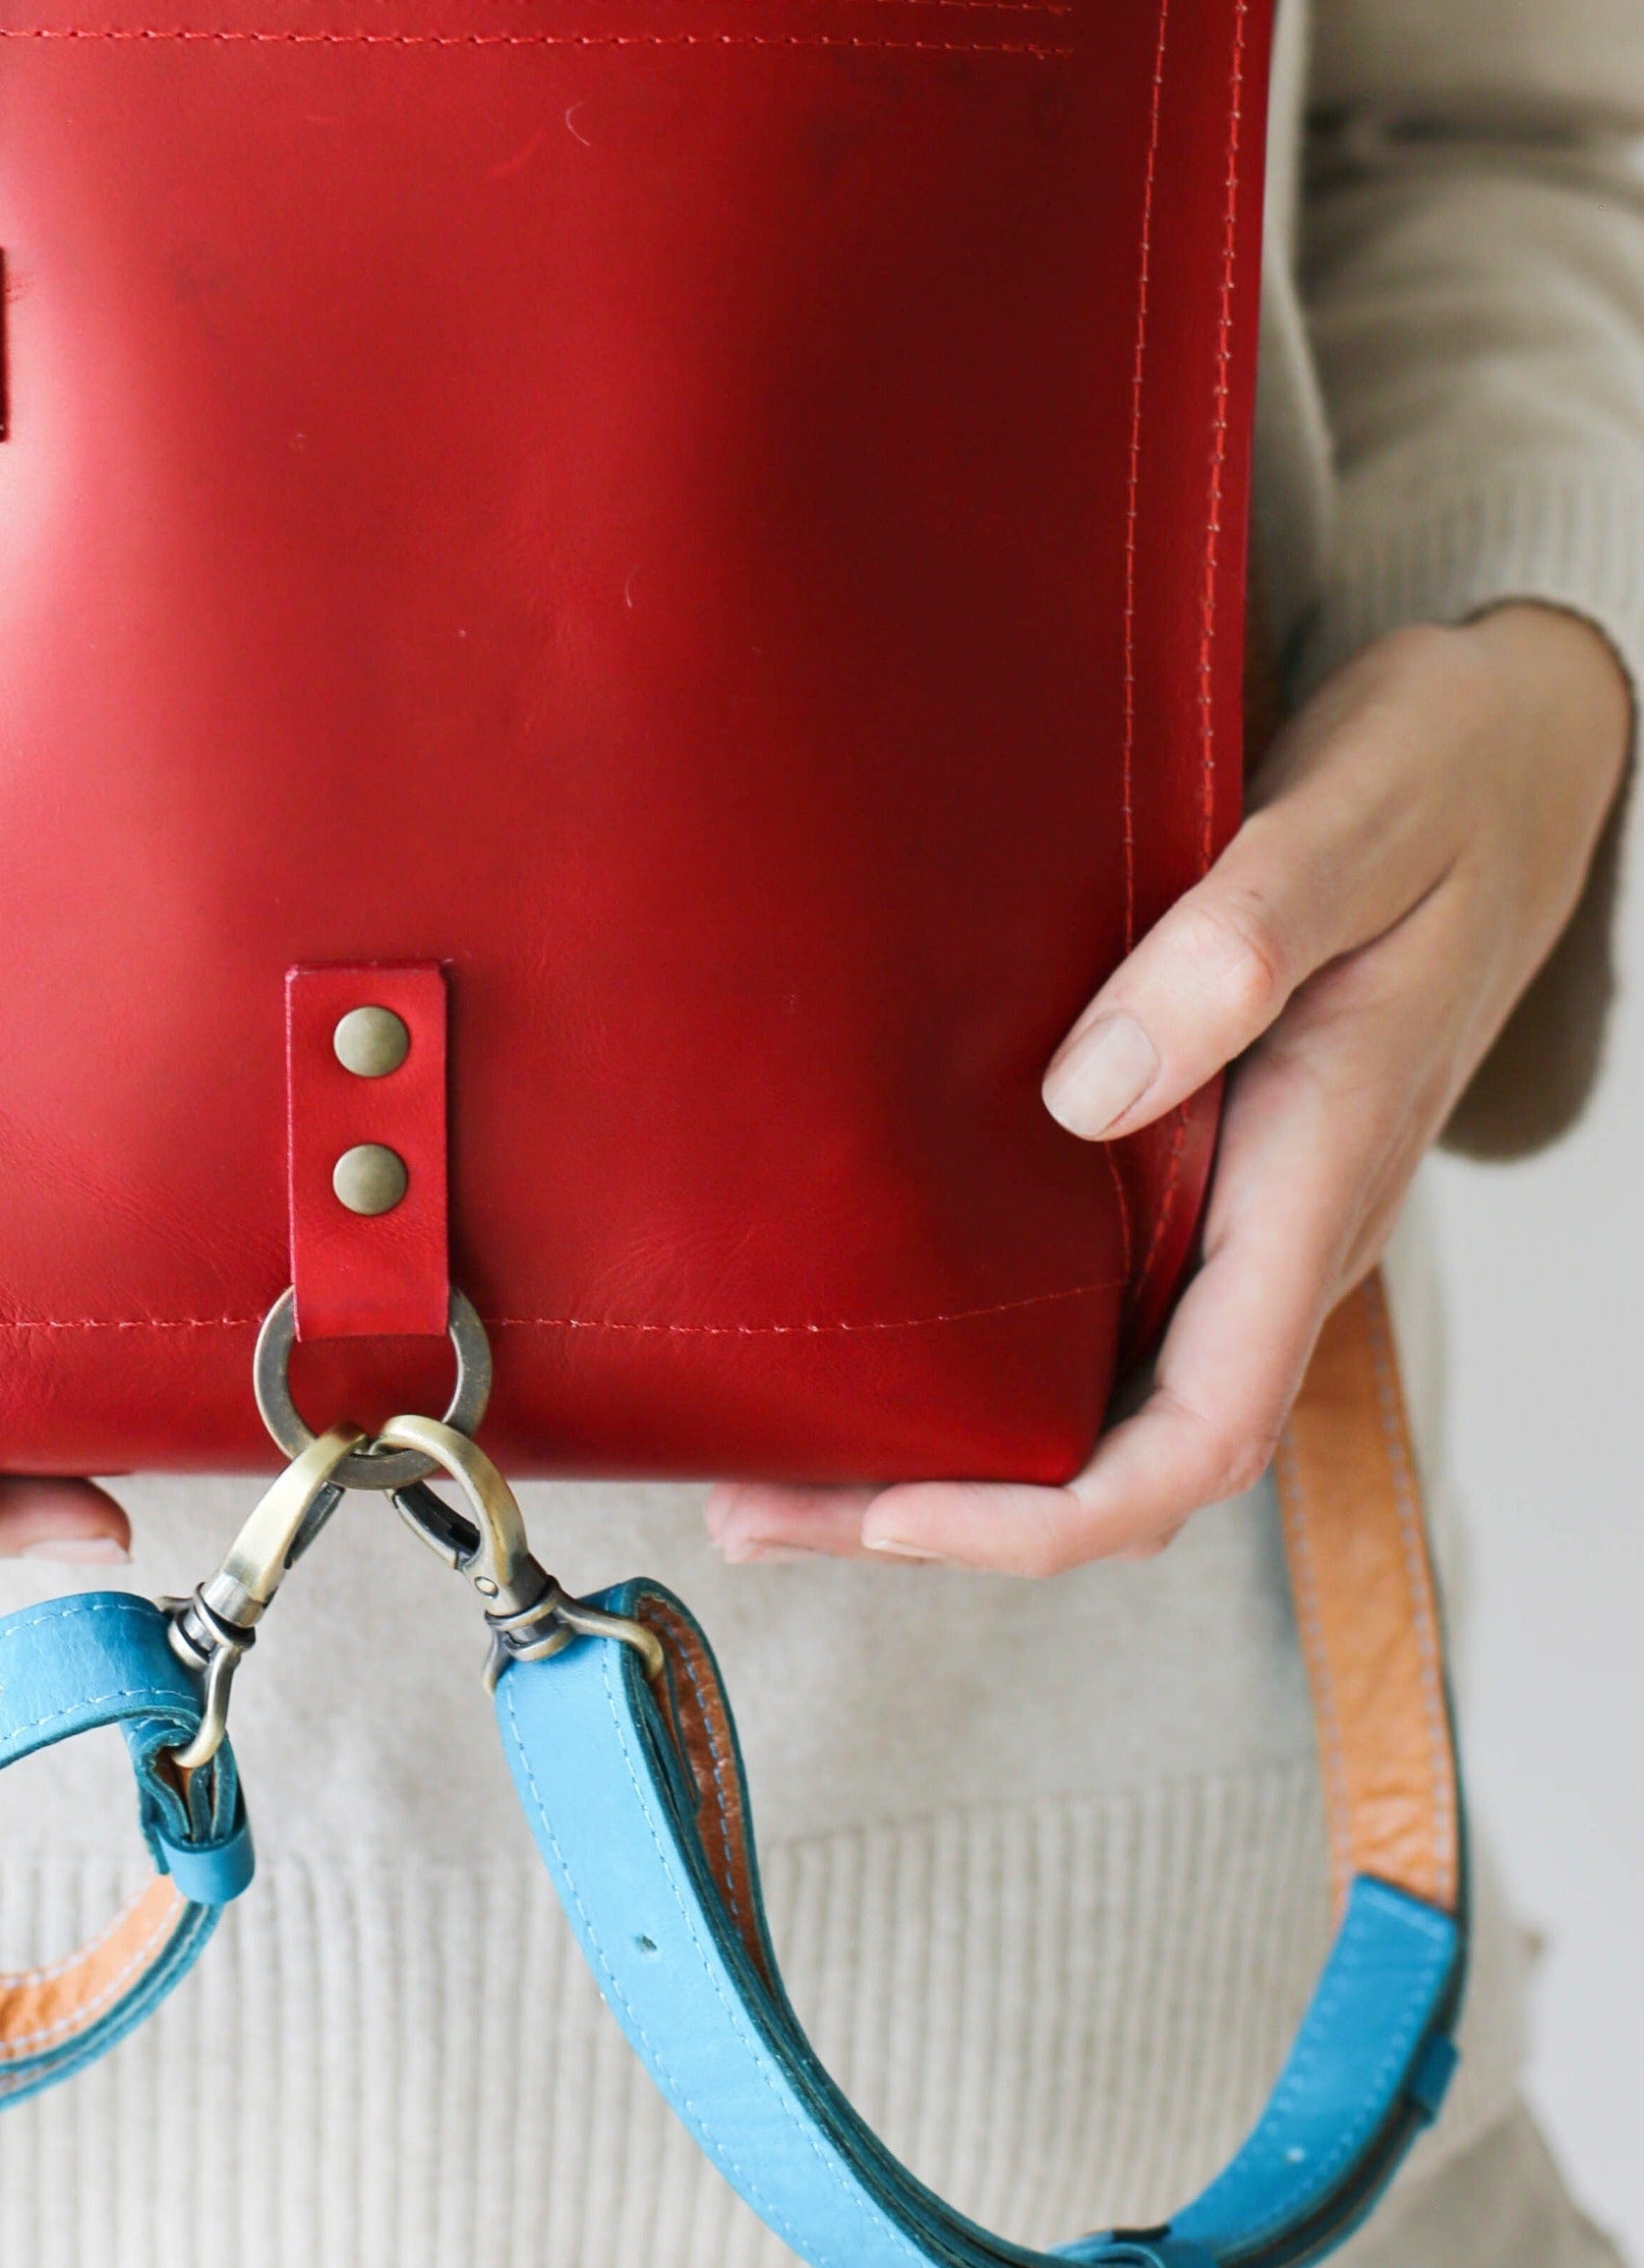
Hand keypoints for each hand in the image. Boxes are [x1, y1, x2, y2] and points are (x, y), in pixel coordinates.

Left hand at [710, 602, 1631, 1575]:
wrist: (1517, 750)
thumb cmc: (1441, 775)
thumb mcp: (1355, 825)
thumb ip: (1235, 949)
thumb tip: (1081, 1092)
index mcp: (1321, 1175)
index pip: (1194, 1436)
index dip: (1042, 1513)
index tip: (886, 1516)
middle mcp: (1286, 1225)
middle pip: (1121, 1455)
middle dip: (944, 1510)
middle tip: (751, 1505)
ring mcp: (1252, 1202)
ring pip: (1105, 1393)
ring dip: (949, 1444)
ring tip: (769, 1447)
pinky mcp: (1215, 1154)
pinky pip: (1104, 1303)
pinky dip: (987, 1345)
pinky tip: (877, 1313)